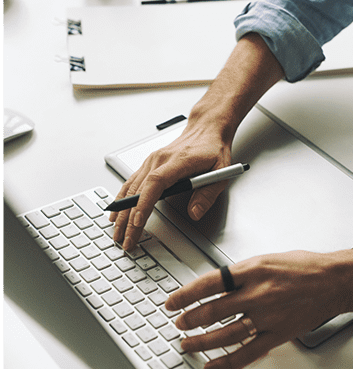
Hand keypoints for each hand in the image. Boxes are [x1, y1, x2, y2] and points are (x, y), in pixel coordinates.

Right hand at [110, 122, 230, 250]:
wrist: (206, 128)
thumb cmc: (212, 149)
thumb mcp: (221, 172)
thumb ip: (207, 194)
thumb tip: (195, 213)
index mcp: (178, 161)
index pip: (156, 183)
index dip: (144, 203)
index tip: (137, 221)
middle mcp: (159, 160)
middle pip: (138, 190)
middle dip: (129, 218)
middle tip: (126, 240)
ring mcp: (151, 161)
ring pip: (130, 188)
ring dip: (121, 212)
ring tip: (117, 233)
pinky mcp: (148, 164)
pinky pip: (131, 183)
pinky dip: (121, 199)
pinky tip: (116, 212)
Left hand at [168, 250, 352, 368]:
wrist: (335, 281)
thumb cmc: (304, 267)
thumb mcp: (267, 259)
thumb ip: (241, 274)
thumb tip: (216, 287)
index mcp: (253, 270)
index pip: (209, 283)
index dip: (185, 294)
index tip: (172, 302)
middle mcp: (258, 293)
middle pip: (213, 311)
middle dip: (190, 319)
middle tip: (178, 323)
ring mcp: (268, 316)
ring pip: (226, 334)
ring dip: (202, 341)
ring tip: (186, 344)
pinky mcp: (278, 334)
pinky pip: (247, 352)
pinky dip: (226, 362)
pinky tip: (211, 365)